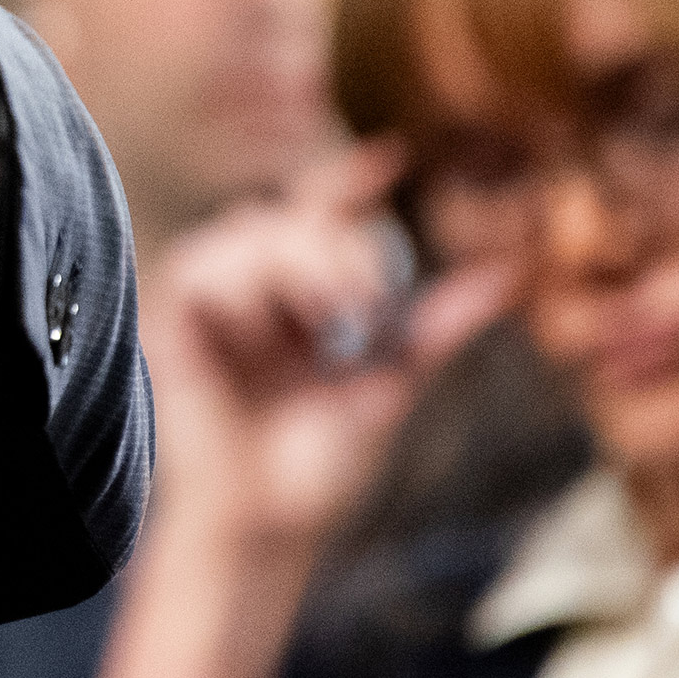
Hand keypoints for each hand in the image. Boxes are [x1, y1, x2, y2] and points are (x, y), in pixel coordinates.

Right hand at [139, 142, 518, 560]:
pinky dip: (244, 296)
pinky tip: (261, 341)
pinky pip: (205, 267)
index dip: (351, 180)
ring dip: (297, 271)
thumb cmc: (317, 465)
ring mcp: (212, 299)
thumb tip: (506, 274)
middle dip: (338, 252)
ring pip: (251, 232)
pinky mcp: (172, 316)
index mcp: (303, 297)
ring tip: (323, 333)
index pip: (322, 215)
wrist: (267, 521)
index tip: (393, 156)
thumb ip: (436, 326)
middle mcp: (255, 287)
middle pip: (293, 217)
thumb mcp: (389, 384)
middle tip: (363, 311)